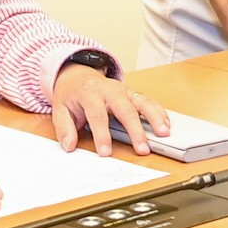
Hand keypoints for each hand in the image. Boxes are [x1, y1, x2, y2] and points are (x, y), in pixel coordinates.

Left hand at [50, 64, 169, 155]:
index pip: (97, 115)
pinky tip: (166, 124)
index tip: (105, 152)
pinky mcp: (132, 93)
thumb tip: (69, 146)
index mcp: (90, 93)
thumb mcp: (60, 109)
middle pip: (125, 109)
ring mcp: (123, 90)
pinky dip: (159, 112)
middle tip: (142, 148)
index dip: (102, 135)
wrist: (78, 75)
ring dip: (154, 117)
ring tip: (164, 133)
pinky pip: (148, 101)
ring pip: (141, 102)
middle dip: (135, 130)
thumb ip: (64, 128)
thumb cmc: (71, 95)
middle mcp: (109, 90)